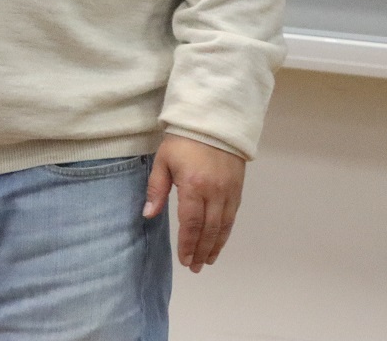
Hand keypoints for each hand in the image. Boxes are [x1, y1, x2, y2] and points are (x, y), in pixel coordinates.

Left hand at [143, 135, 245, 273]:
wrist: (215, 119)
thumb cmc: (183, 139)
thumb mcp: (163, 160)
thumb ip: (156, 189)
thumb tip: (148, 215)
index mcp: (193, 186)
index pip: (191, 224)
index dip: (188, 245)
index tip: (184, 261)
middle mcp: (214, 192)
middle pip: (209, 230)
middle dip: (201, 251)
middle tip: (195, 267)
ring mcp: (229, 191)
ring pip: (224, 226)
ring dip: (216, 246)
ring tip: (207, 260)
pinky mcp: (238, 188)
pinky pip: (233, 216)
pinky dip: (226, 232)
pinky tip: (220, 240)